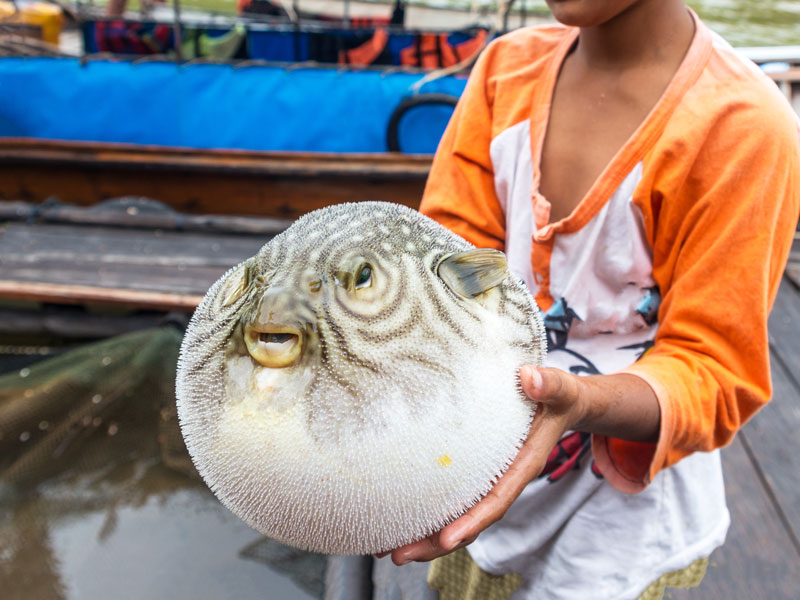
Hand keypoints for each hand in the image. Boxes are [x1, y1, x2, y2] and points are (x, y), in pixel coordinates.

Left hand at [384, 365, 587, 564]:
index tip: (447, 540)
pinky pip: (452, 497)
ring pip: (458, 515)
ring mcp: (489, 478)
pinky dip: (427, 513)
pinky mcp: (477, 471)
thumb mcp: (559, 389)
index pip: (497, 499)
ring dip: (424, 536)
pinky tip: (398, 520)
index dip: (472, 521)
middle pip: (470, 519)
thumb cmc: (558, 397)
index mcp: (523, 464)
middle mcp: (504, 478)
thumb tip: (528, 377)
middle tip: (398, 555)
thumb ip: (548, 384)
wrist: (561, 405)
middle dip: (436, 543)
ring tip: (386, 550)